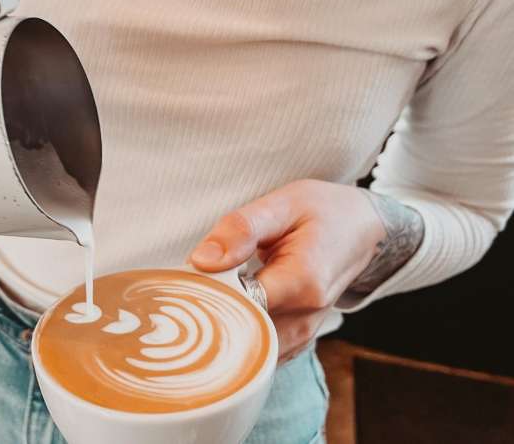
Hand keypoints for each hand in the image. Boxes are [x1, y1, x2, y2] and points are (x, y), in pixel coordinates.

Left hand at [189, 179, 422, 361]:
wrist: (363, 229)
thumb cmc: (323, 212)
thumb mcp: (282, 204)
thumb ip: (240, 230)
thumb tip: (201, 260)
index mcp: (302, 282)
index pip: (238, 305)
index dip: (208, 294)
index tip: (193, 278)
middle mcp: (305, 317)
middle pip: (239, 332)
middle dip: (211, 313)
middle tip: (197, 284)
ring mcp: (304, 334)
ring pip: (247, 348)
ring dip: (224, 325)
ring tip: (216, 291)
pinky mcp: (298, 340)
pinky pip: (259, 351)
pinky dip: (240, 333)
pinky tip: (232, 306)